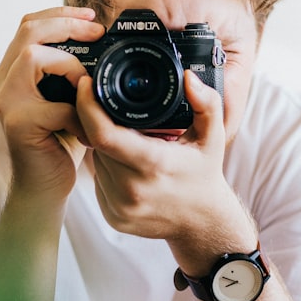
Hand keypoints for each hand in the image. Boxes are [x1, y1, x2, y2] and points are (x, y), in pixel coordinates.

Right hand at [0, 7, 104, 199]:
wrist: (45, 186)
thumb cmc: (60, 141)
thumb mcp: (67, 96)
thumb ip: (72, 69)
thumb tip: (102, 40)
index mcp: (12, 72)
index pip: (29, 25)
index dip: (61, 15)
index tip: (93, 20)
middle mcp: (1, 82)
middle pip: (28, 31)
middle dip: (67, 24)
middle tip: (98, 33)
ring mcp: (5, 102)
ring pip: (35, 57)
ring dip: (71, 67)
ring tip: (87, 91)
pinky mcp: (17, 123)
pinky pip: (55, 104)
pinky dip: (79, 115)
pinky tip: (86, 131)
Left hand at [77, 70, 256, 272]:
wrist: (202, 222)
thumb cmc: (204, 173)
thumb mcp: (213, 136)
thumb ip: (206, 103)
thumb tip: (189, 78)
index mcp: (154, 164)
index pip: (104, 134)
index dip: (88, 106)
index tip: (87, 84)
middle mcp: (132, 189)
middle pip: (97, 143)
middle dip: (102, 124)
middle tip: (122, 117)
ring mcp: (120, 207)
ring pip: (96, 162)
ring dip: (105, 147)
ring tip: (134, 145)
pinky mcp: (113, 217)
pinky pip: (99, 182)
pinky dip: (107, 169)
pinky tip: (128, 167)